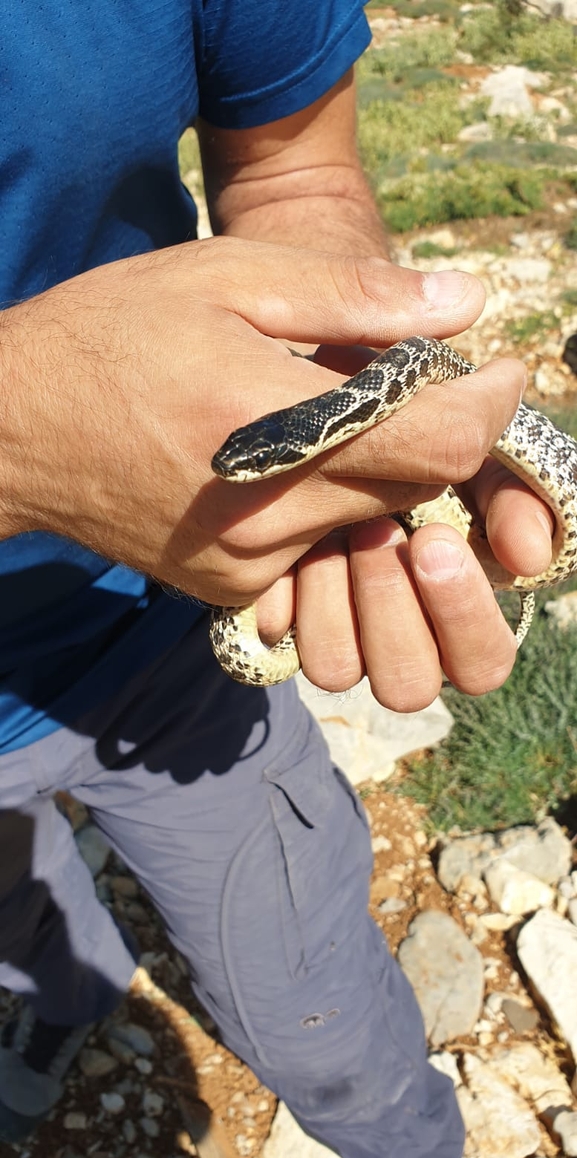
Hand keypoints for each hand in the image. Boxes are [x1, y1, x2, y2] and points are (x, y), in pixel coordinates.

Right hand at [0, 238, 529, 704]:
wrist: (14, 432)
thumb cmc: (111, 337)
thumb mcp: (227, 281)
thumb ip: (355, 296)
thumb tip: (465, 304)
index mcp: (271, 425)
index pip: (437, 443)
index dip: (490, 405)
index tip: (498, 367)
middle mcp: (269, 515)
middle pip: (416, 486)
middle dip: (437, 428)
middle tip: (413, 374)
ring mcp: (252, 564)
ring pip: (375, 520)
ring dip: (385, 465)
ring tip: (338, 410)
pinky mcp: (236, 590)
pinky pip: (324, 544)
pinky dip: (333, 500)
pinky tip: (289, 456)